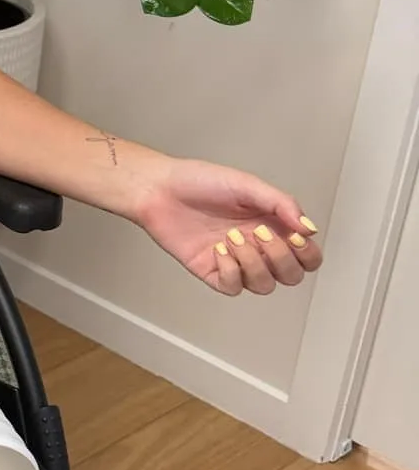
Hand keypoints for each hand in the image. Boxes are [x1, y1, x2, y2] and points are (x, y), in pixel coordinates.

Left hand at [132, 158, 323, 296]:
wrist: (160, 189)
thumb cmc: (200, 182)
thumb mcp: (247, 184)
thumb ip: (281, 204)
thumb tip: (309, 227)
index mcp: (272, 226)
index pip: (307, 255)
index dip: (308, 254)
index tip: (295, 236)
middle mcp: (258, 247)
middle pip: (291, 275)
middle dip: (282, 258)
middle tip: (260, 234)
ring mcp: (236, 262)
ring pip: (264, 285)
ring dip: (253, 263)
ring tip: (232, 237)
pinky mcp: (212, 272)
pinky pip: (233, 287)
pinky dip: (230, 270)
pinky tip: (218, 250)